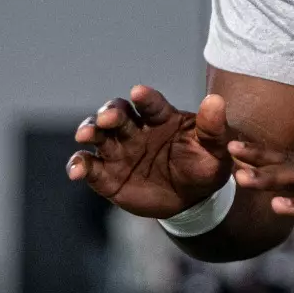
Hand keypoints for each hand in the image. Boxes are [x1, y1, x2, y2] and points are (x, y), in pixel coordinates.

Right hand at [67, 86, 231, 219]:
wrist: (192, 199)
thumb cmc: (205, 165)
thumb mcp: (216, 149)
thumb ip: (213, 127)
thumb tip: (216, 100)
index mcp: (162, 118)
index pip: (151, 104)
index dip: (145, 98)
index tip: (139, 93)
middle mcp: (136, 129)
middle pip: (118, 114)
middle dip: (111, 112)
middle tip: (109, 118)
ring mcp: (119, 151)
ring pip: (98, 134)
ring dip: (90, 130)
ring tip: (84, 135)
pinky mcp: (107, 174)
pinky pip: (90, 166)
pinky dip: (79, 165)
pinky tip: (77, 171)